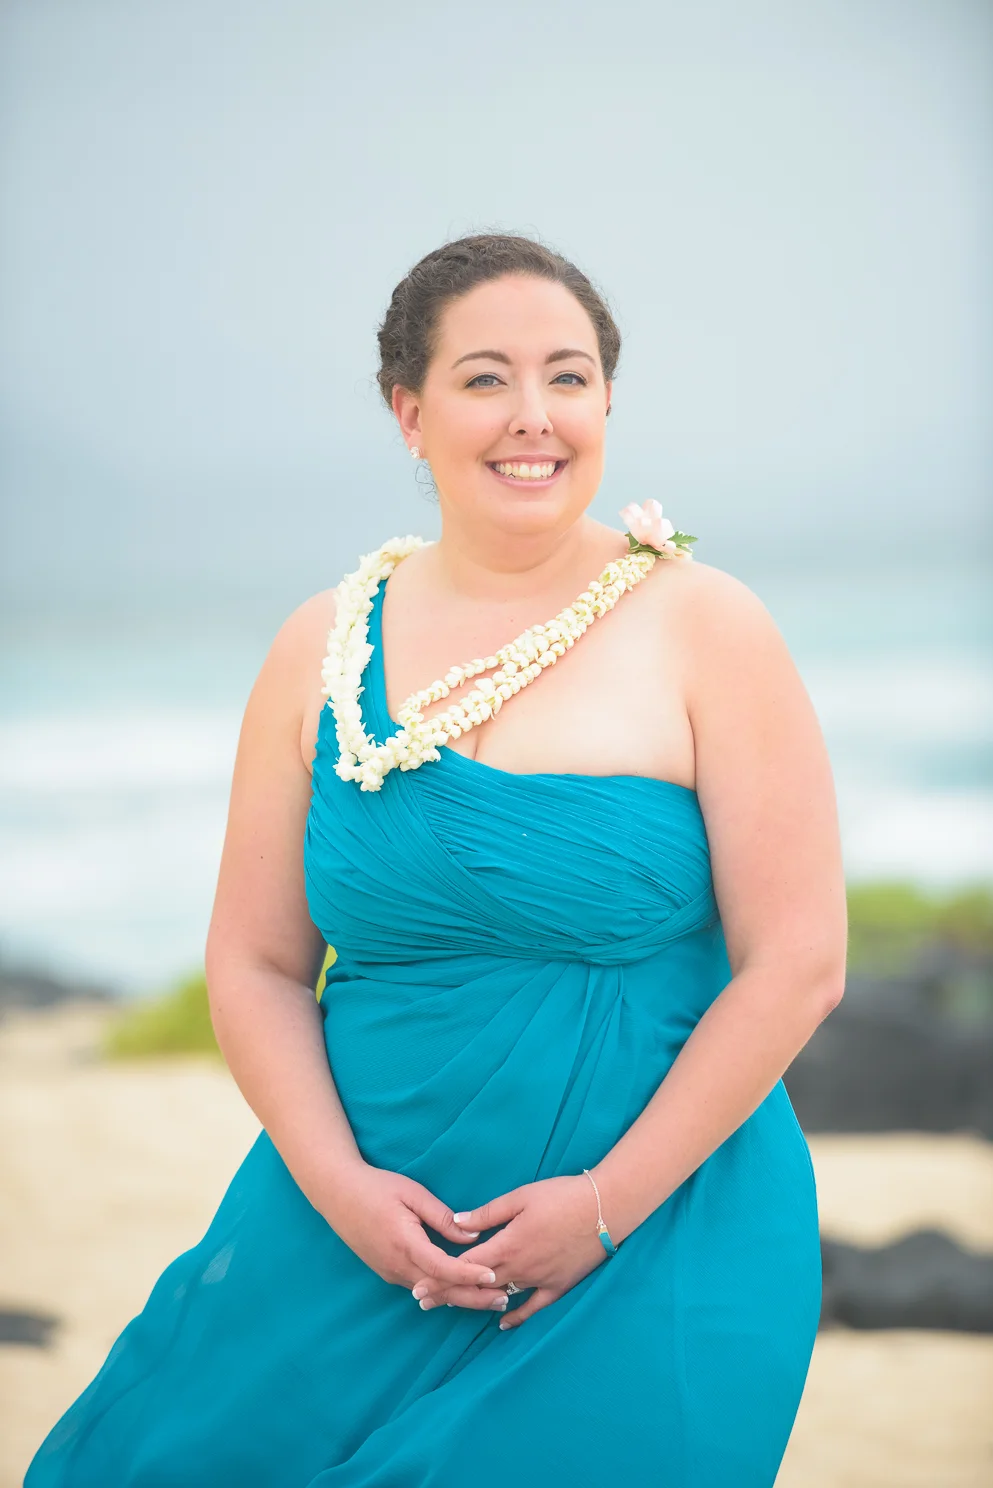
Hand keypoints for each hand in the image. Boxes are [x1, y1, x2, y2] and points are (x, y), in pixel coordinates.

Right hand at [321, 1162, 508, 1313]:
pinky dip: (442, 1290)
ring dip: (459, 1296)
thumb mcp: (412, 1194)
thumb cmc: (377, 1187)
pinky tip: (461, 1289)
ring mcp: (390, 1272)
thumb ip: (442, 1217)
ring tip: (490, 1297)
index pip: (443, 1269)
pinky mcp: (387, 1271)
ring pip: (430, 1292)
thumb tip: (472, 1235)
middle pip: (440, 1289)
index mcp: (405, 1243)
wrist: (337, 1193)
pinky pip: (419, 1286)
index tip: (494, 1276)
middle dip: (472, 1297)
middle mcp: (397, 1265)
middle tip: (503, 1298)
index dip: (469, 1275)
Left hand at [409, 1174, 609, 1329]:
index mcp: (508, 1245)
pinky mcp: (559, 1286)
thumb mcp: (521, 1197)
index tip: (418, 1287)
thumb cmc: (562, 1196)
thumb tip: (457, 1222)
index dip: (440, 1277)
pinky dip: (517, 1316)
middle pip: (478, 1286)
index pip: (466, 1266)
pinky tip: (503, 1323)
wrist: (606, 1208)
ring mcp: (540, 1280)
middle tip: (424, 1302)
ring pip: (501, 1296)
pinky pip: (535, 1307)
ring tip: (453, 1307)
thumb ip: (488, 1213)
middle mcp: (521, 1268)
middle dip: (450, 1293)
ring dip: (476, 1302)